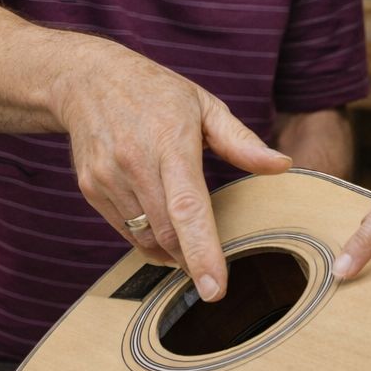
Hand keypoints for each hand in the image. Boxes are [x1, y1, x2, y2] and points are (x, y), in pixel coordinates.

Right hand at [57, 42, 291, 301]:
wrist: (88, 80)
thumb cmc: (156, 93)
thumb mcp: (204, 106)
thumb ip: (242, 142)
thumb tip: (282, 166)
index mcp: (170, 142)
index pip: (188, 209)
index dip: (203, 253)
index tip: (216, 290)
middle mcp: (135, 163)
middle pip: (167, 234)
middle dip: (191, 259)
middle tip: (211, 267)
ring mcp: (107, 178)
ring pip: (145, 238)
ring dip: (169, 250)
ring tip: (184, 238)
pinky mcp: (91, 189)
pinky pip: (125, 230)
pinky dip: (146, 237)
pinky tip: (157, 220)